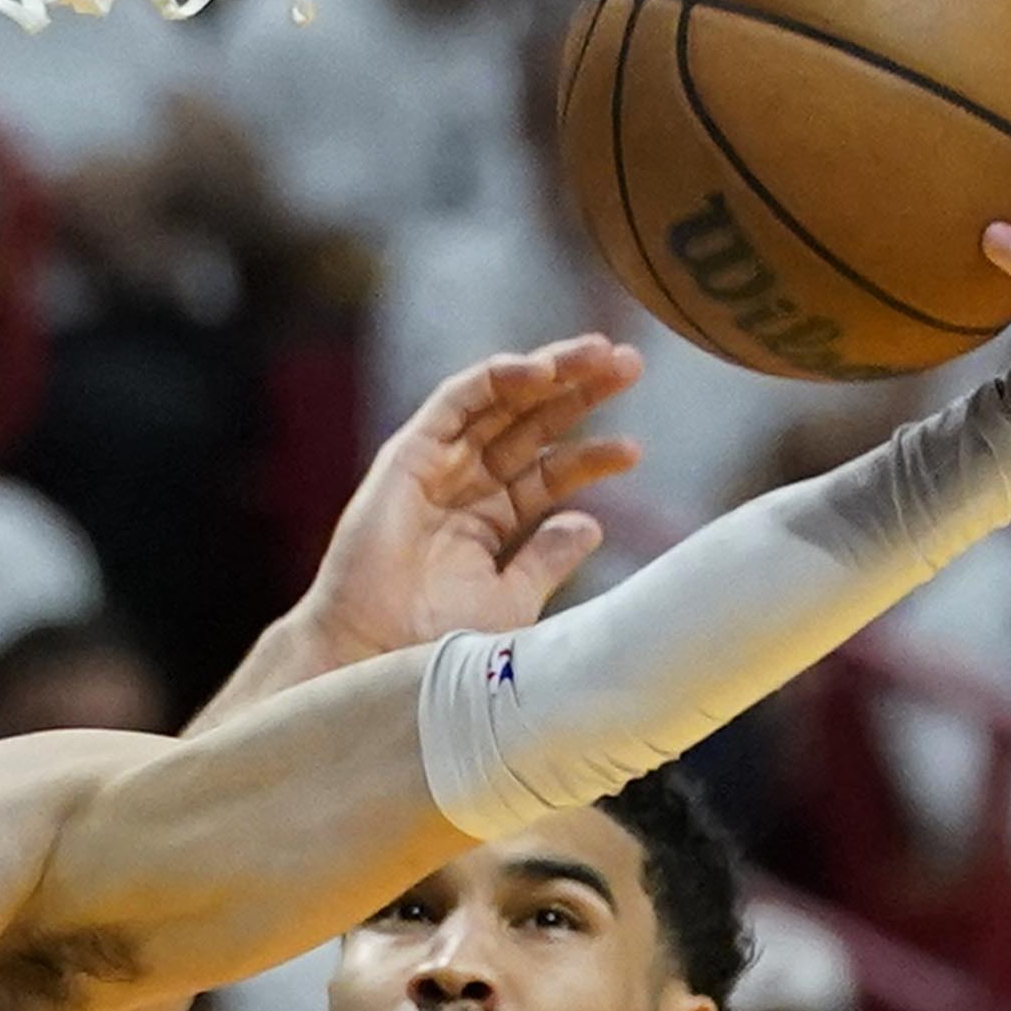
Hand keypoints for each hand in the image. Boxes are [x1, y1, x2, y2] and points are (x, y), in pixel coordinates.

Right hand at [298, 341, 643, 664]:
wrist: (377, 657)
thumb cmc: (436, 644)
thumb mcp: (512, 599)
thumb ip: (548, 559)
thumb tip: (593, 523)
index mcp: (491, 520)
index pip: (550, 472)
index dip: (592, 455)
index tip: (634, 450)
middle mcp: (465, 486)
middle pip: (531, 425)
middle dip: (581, 392)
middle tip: (630, 364)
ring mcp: (436, 466)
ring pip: (500, 401)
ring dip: (550, 371)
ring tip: (600, 354)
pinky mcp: (408, 454)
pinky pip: (457, 400)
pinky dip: (497, 378)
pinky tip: (543, 371)